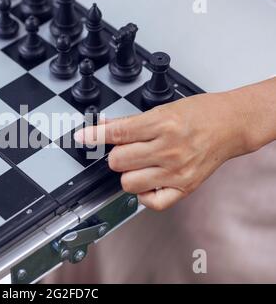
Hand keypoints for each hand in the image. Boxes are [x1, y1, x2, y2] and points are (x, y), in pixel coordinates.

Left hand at [74, 92, 251, 210]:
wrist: (231, 125)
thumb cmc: (200, 114)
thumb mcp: (162, 110)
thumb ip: (128, 122)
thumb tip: (101, 125)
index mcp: (162, 125)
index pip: (117, 134)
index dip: (93, 136)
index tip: (82, 138)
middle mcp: (169, 150)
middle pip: (118, 162)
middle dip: (117, 155)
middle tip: (128, 150)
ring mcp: (177, 171)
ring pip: (128, 183)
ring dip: (128, 174)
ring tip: (140, 164)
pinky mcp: (185, 187)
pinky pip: (151, 202)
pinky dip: (144, 194)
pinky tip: (149, 181)